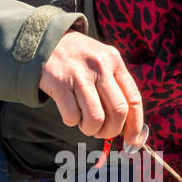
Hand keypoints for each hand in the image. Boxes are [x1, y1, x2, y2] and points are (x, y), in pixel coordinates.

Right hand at [39, 31, 144, 146]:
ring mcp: (79, 74)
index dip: (136, 124)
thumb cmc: (79, 59)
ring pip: (96, 118)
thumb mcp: (101, 61)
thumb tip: (128, 126)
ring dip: (91, 129)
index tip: (132, 140)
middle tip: (102, 132)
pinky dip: (72, 122)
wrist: (45, 42)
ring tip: (85, 124)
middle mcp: (100, 66)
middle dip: (111, 130)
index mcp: (114, 61)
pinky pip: (72, 116)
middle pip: (118, 111)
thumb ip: (115, 87)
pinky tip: (69, 113)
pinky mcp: (59, 83)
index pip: (133, 98)